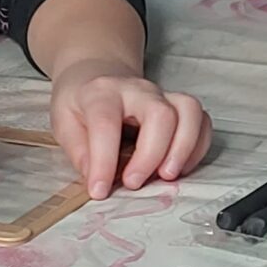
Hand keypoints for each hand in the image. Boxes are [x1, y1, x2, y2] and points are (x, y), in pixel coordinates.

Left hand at [49, 59, 209, 200]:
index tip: (100, 190)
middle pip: (160, 115)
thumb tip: (97, 179)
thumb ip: (79, 151)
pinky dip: (198, 147)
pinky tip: (181, 167)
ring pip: (189, 111)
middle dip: (151, 155)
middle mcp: (137, 90)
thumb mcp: (64, 123)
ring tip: (167, 176)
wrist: (97, 75)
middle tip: (133, 183)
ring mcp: (163, 95)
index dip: (104, 160)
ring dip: (183, 148)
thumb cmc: (81, 103)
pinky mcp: (180, 106)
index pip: (106, 123)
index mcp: (101, 93)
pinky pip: (202, 121)